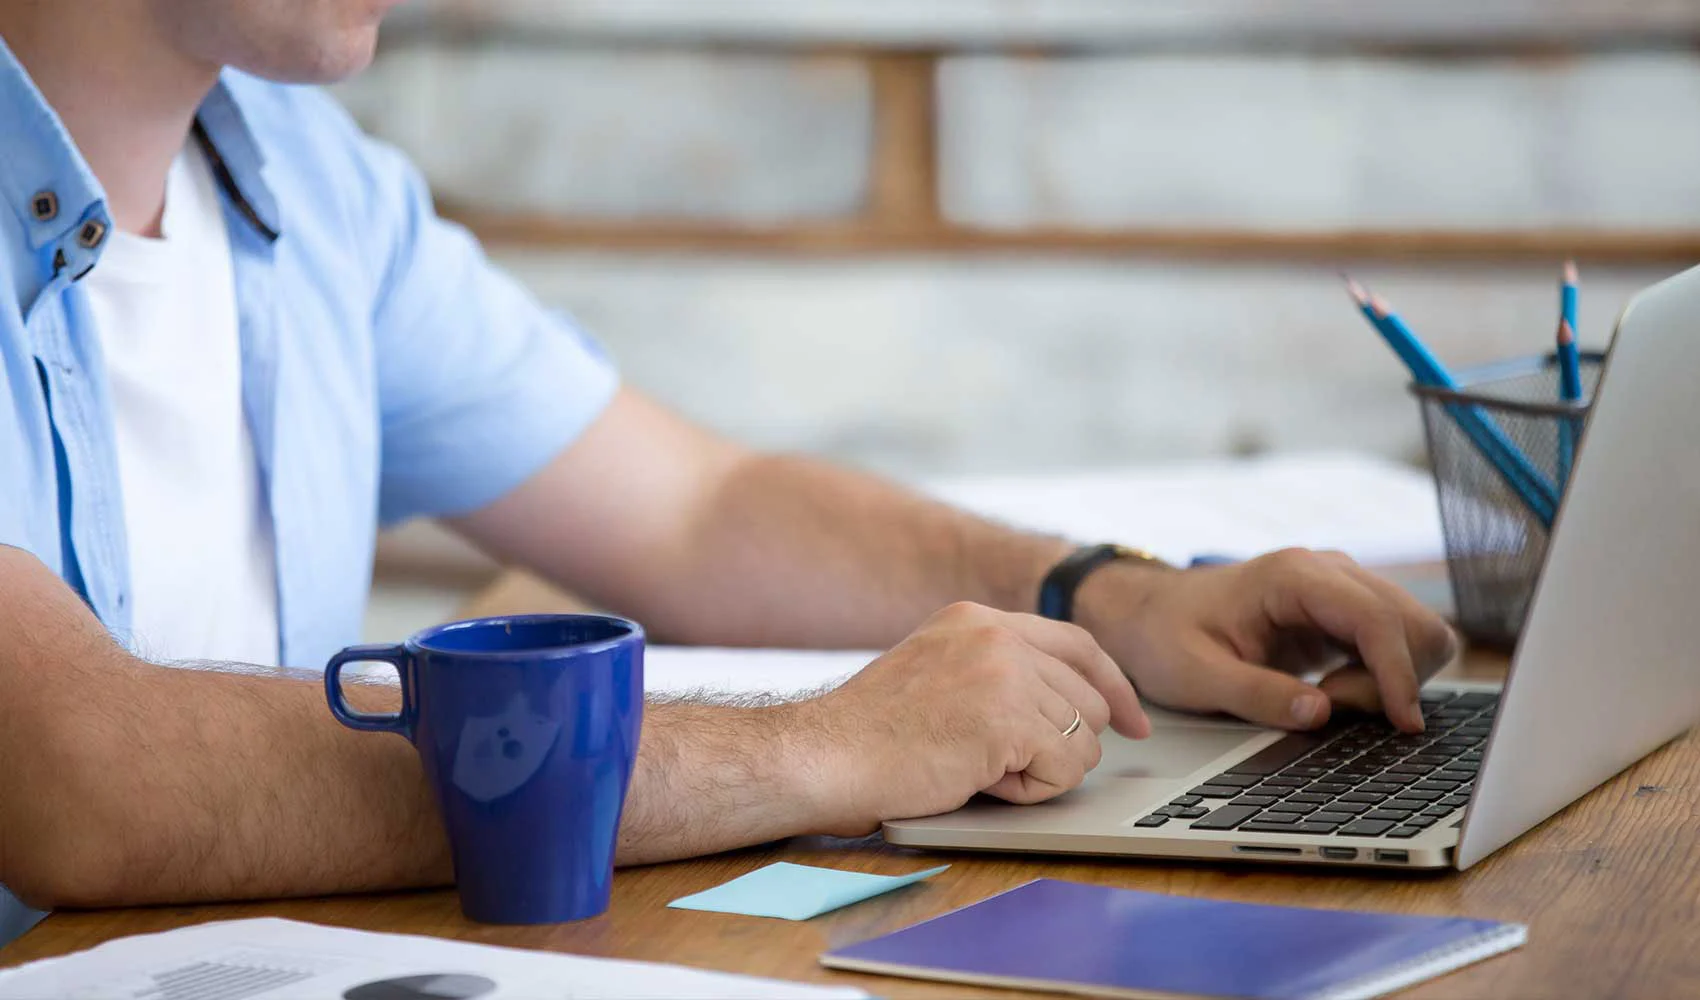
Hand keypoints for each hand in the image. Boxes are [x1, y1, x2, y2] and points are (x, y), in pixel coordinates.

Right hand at [796, 602, 1149, 833]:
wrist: (825, 757)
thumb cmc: (870, 736)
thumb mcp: (937, 672)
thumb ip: (993, 670)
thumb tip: (1064, 702)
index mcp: (977, 618)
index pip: (1077, 644)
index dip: (1113, 686)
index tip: (1134, 721)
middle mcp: (996, 634)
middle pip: (1088, 699)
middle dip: (1061, 745)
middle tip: (1001, 765)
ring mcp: (1004, 672)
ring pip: (1083, 739)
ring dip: (1040, 770)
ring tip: (977, 768)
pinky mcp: (1008, 719)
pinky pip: (1065, 769)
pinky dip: (1030, 791)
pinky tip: (978, 780)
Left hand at [1075, 548, 1457, 733]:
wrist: (1149, 615)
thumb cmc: (1165, 637)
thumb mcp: (1196, 676)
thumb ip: (1256, 695)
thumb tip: (1320, 714)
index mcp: (1293, 576)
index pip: (1377, 617)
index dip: (1398, 672)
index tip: (1402, 723)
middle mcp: (1329, 572)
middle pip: (1413, 622)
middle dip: (1394, 678)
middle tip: (1336, 710)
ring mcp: (1342, 590)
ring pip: (1415, 632)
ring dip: (1391, 679)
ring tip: (1328, 701)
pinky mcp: (1344, 615)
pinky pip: (1396, 645)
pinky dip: (1383, 677)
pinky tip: (1334, 694)